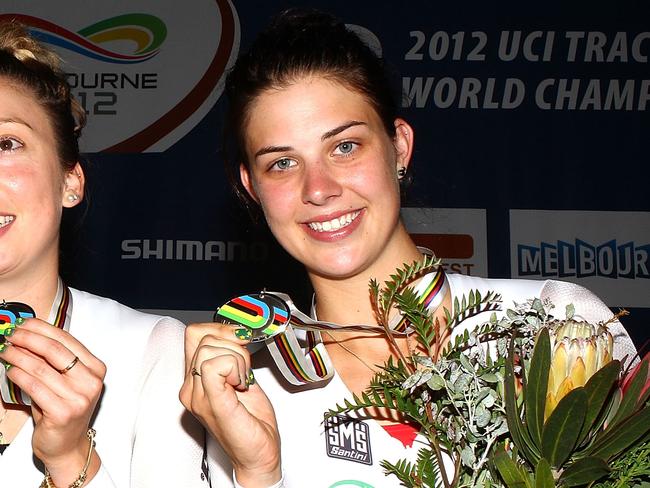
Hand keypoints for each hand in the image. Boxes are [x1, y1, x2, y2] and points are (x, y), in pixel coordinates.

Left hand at [0, 318, 105, 485]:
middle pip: (54, 350)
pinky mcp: (63, 412)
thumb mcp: (65, 382)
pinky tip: (9, 370)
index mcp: (96, 368)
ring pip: (41, 368)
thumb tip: (26, 336)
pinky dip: (18, 375)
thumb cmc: (63, 409)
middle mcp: (92, 382)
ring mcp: (79, 398)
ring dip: (17, 356)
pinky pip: (34, 386)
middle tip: (10, 335)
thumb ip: (52, 361)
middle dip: (28, 339)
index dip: (42, 329)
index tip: (23, 324)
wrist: (66, 446)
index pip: (67, 340)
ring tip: (4, 351)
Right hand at [180, 323, 281, 486]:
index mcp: (195, 378)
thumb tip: (238, 330)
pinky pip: (214, 366)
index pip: (195, 332)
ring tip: (243, 380)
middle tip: (245, 369)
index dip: (221, 329)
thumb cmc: (251, 419)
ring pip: (210, 348)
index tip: (240, 340)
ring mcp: (198, 396)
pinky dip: (235, 367)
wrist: (258, 452)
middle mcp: (191, 387)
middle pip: (204, 337)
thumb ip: (233, 353)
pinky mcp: (211, 402)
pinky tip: (242, 384)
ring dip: (237, 358)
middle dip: (234, 345)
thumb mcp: (242, 375)